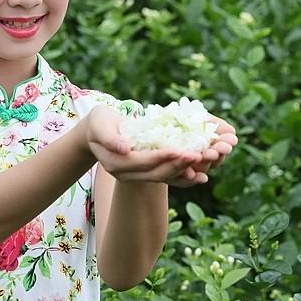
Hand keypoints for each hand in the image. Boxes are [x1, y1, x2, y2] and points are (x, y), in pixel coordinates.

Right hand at [85, 107, 237, 187]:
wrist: (97, 131)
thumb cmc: (99, 123)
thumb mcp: (99, 124)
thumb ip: (109, 137)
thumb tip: (124, 149)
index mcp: (115, 163)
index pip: (142, 162)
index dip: (161, 157)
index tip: (180, 150)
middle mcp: (126, 174)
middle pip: (156, 173)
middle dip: (178, 165)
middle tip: (198, 155)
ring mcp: (135, 176)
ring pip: (163, 177)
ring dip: (184, 171)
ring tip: (203, 164)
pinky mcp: (145, 172)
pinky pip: (166, 177)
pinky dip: (183, 177)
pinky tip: (200, 175)